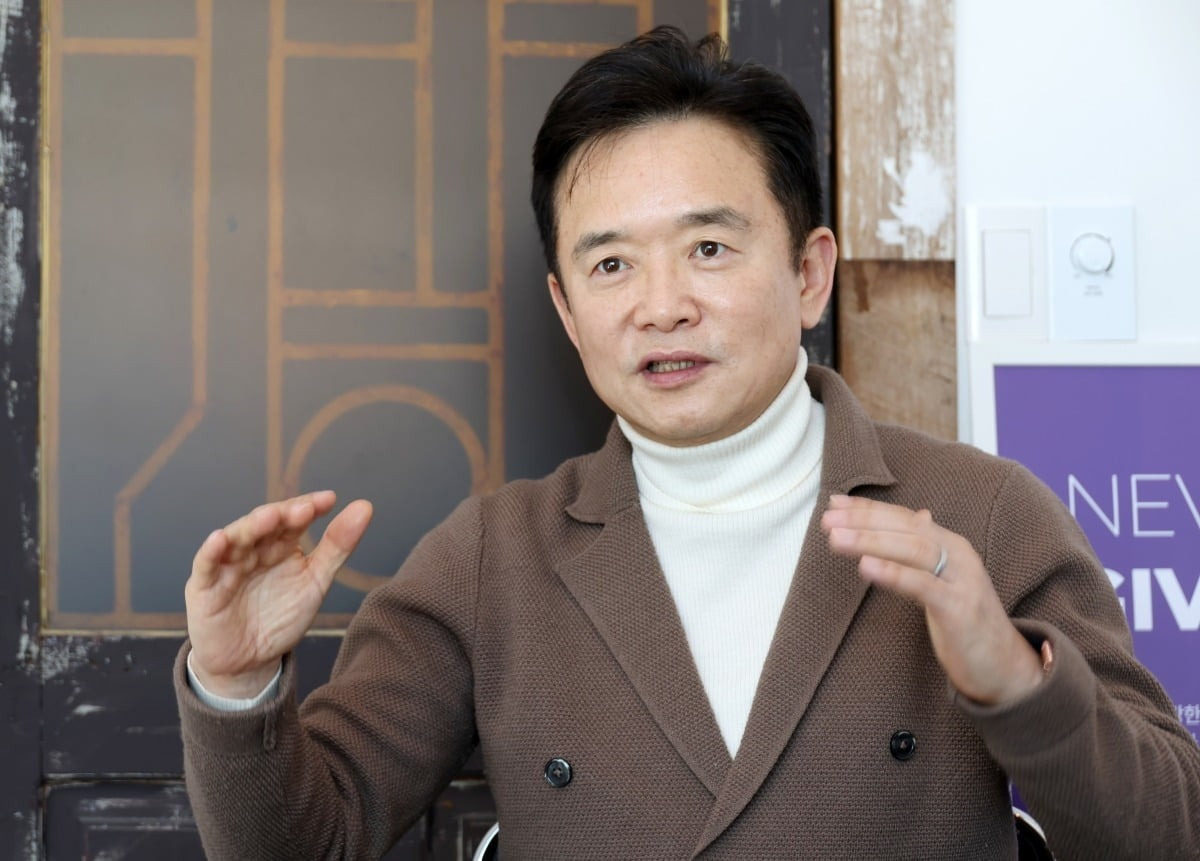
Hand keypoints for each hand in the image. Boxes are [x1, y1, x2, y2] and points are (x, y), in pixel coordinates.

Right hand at [185, 491, 372, 697]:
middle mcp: (253, 549)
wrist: (249, 661)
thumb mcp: (315, 581)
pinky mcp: (204, 588)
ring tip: (270, 517)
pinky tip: (220, 540)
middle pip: (265, 524)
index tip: (330, 499)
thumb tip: (365, 507)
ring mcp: (227, 566)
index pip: (293, 518)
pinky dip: (211, 552)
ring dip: (251, 527)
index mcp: (280, 545)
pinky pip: (205, 566)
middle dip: (283, 515)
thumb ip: (338, 546)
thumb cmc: (280, 615)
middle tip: (305, 509)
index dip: (309, 506)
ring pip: (237, 539)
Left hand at [820, 495, 1042, 705]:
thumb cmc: (966, 621)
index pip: (904, 518)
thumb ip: (928, 549)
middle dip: (864, 521)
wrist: (1004, 665)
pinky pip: (923, 586)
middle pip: (906, 529)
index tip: (833, 503)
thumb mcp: (944, 579)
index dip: (868, 509)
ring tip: (836, 539)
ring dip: (872, 542)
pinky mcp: (960, 609)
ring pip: (914, 551)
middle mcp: (958, 556)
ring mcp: (961, 581)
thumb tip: (919, 515)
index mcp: (950, 545)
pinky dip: (893, 573)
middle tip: (827, 520)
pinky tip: (865, 567)